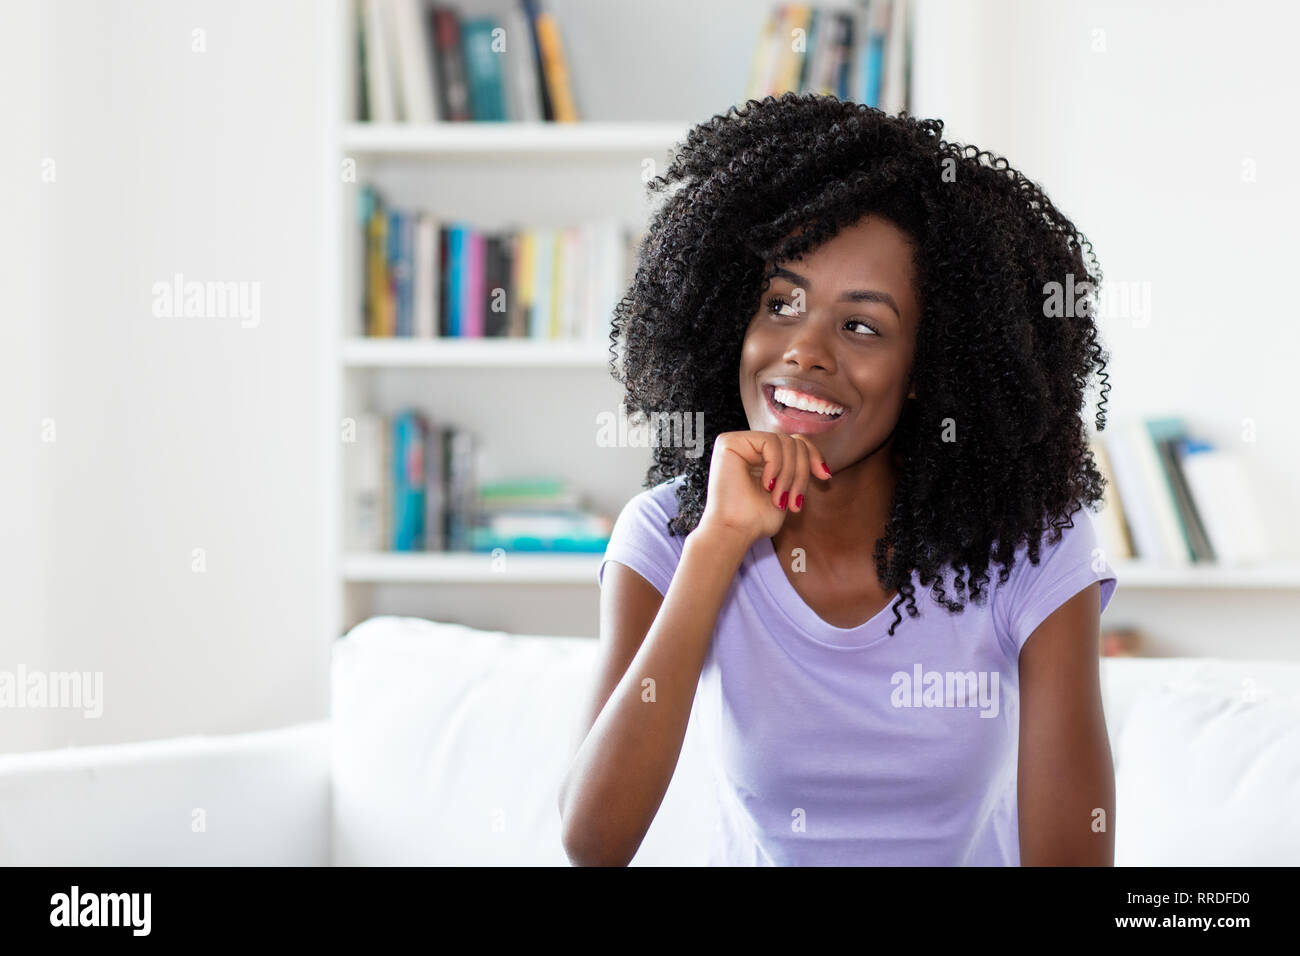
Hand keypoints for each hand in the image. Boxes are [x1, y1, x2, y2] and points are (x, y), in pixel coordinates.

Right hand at [696, 430, 830, 546]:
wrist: (735, 532)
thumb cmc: (757, 519)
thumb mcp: (787, 491)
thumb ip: (798, 471)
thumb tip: (822, 465)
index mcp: (762, 456)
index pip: (796, 442)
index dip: (813, 456)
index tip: (825, 477)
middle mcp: (750, 446)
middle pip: (794, 443)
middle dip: (801, 473)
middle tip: (793, 501)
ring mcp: (739, 442)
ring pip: (785, 442)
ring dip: (789, 475)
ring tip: (780, 499)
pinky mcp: (730, 443)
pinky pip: (771, 442)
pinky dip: (776, 465)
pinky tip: (767, 484)